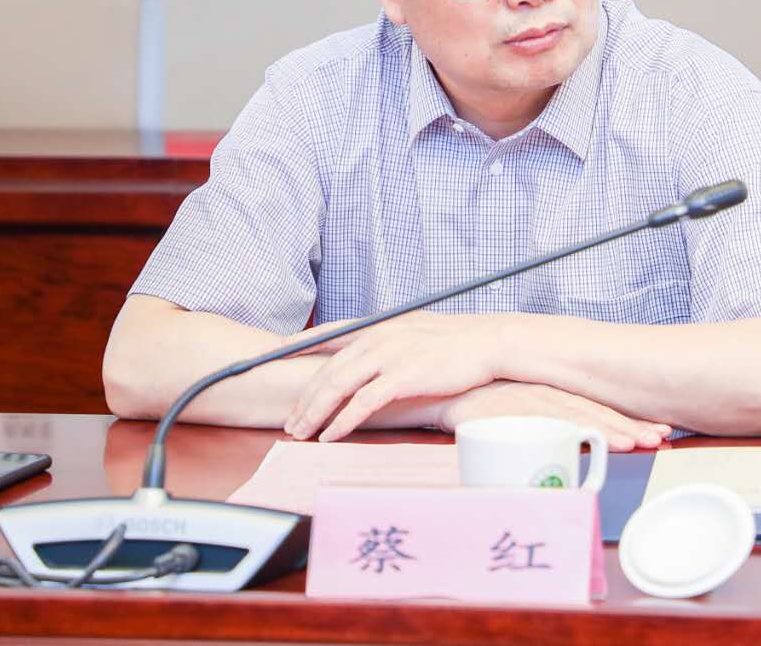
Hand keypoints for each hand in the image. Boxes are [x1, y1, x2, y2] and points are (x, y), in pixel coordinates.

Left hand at [283, 312, 505, 441]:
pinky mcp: (403, 376)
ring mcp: (389, 355)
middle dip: (302, 396)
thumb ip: (387, 340)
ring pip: (337, 385)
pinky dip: (343, 420)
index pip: (326, 333)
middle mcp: (377, 336)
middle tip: (288, 420)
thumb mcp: (414, 330)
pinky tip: (331, 434)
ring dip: (314, 412)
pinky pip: (363, 402)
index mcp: (378, 325)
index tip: (272, 357)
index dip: (296, 346)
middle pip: (326, 368)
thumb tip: (370, 355)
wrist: (488, 341)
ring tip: (300, 431)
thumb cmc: (455, 341)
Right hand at [438, 382, 671, 451]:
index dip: (626, 420)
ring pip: (573, 414)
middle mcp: (538, 391)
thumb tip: (565, 453)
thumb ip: (536, 427)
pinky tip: (586, 441)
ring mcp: (521, 398)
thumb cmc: (467, 405)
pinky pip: (539, 420)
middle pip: (592, 409)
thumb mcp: (508, 413)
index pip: (593, 407)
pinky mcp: (501, 407)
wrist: (424, 386)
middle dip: (629, 425)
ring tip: (637, 442)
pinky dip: (565, 429)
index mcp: (545, 392)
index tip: (657, 431)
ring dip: (608, 428)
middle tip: (660, 437)